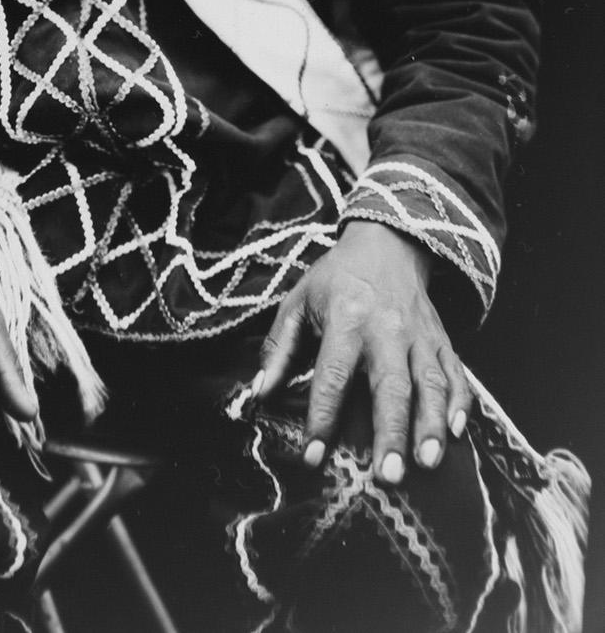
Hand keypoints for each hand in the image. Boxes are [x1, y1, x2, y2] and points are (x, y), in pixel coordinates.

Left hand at [253, 221, 470, 483]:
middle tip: (388, 476)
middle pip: (391, 385)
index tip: (313, 456)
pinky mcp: (441, 340)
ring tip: (428, 463)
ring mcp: (419, 336)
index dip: (322, 417)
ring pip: (429, 384)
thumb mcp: (298, 302)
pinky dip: (460, 403)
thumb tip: (260, 393)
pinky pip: (456, 373)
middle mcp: (386, 330)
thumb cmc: (336, 279)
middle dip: (390, 432)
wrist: (386, 243)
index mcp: (346, 320)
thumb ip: (280, 348)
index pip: (333, 375)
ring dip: (430, 425)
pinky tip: (457, 432)